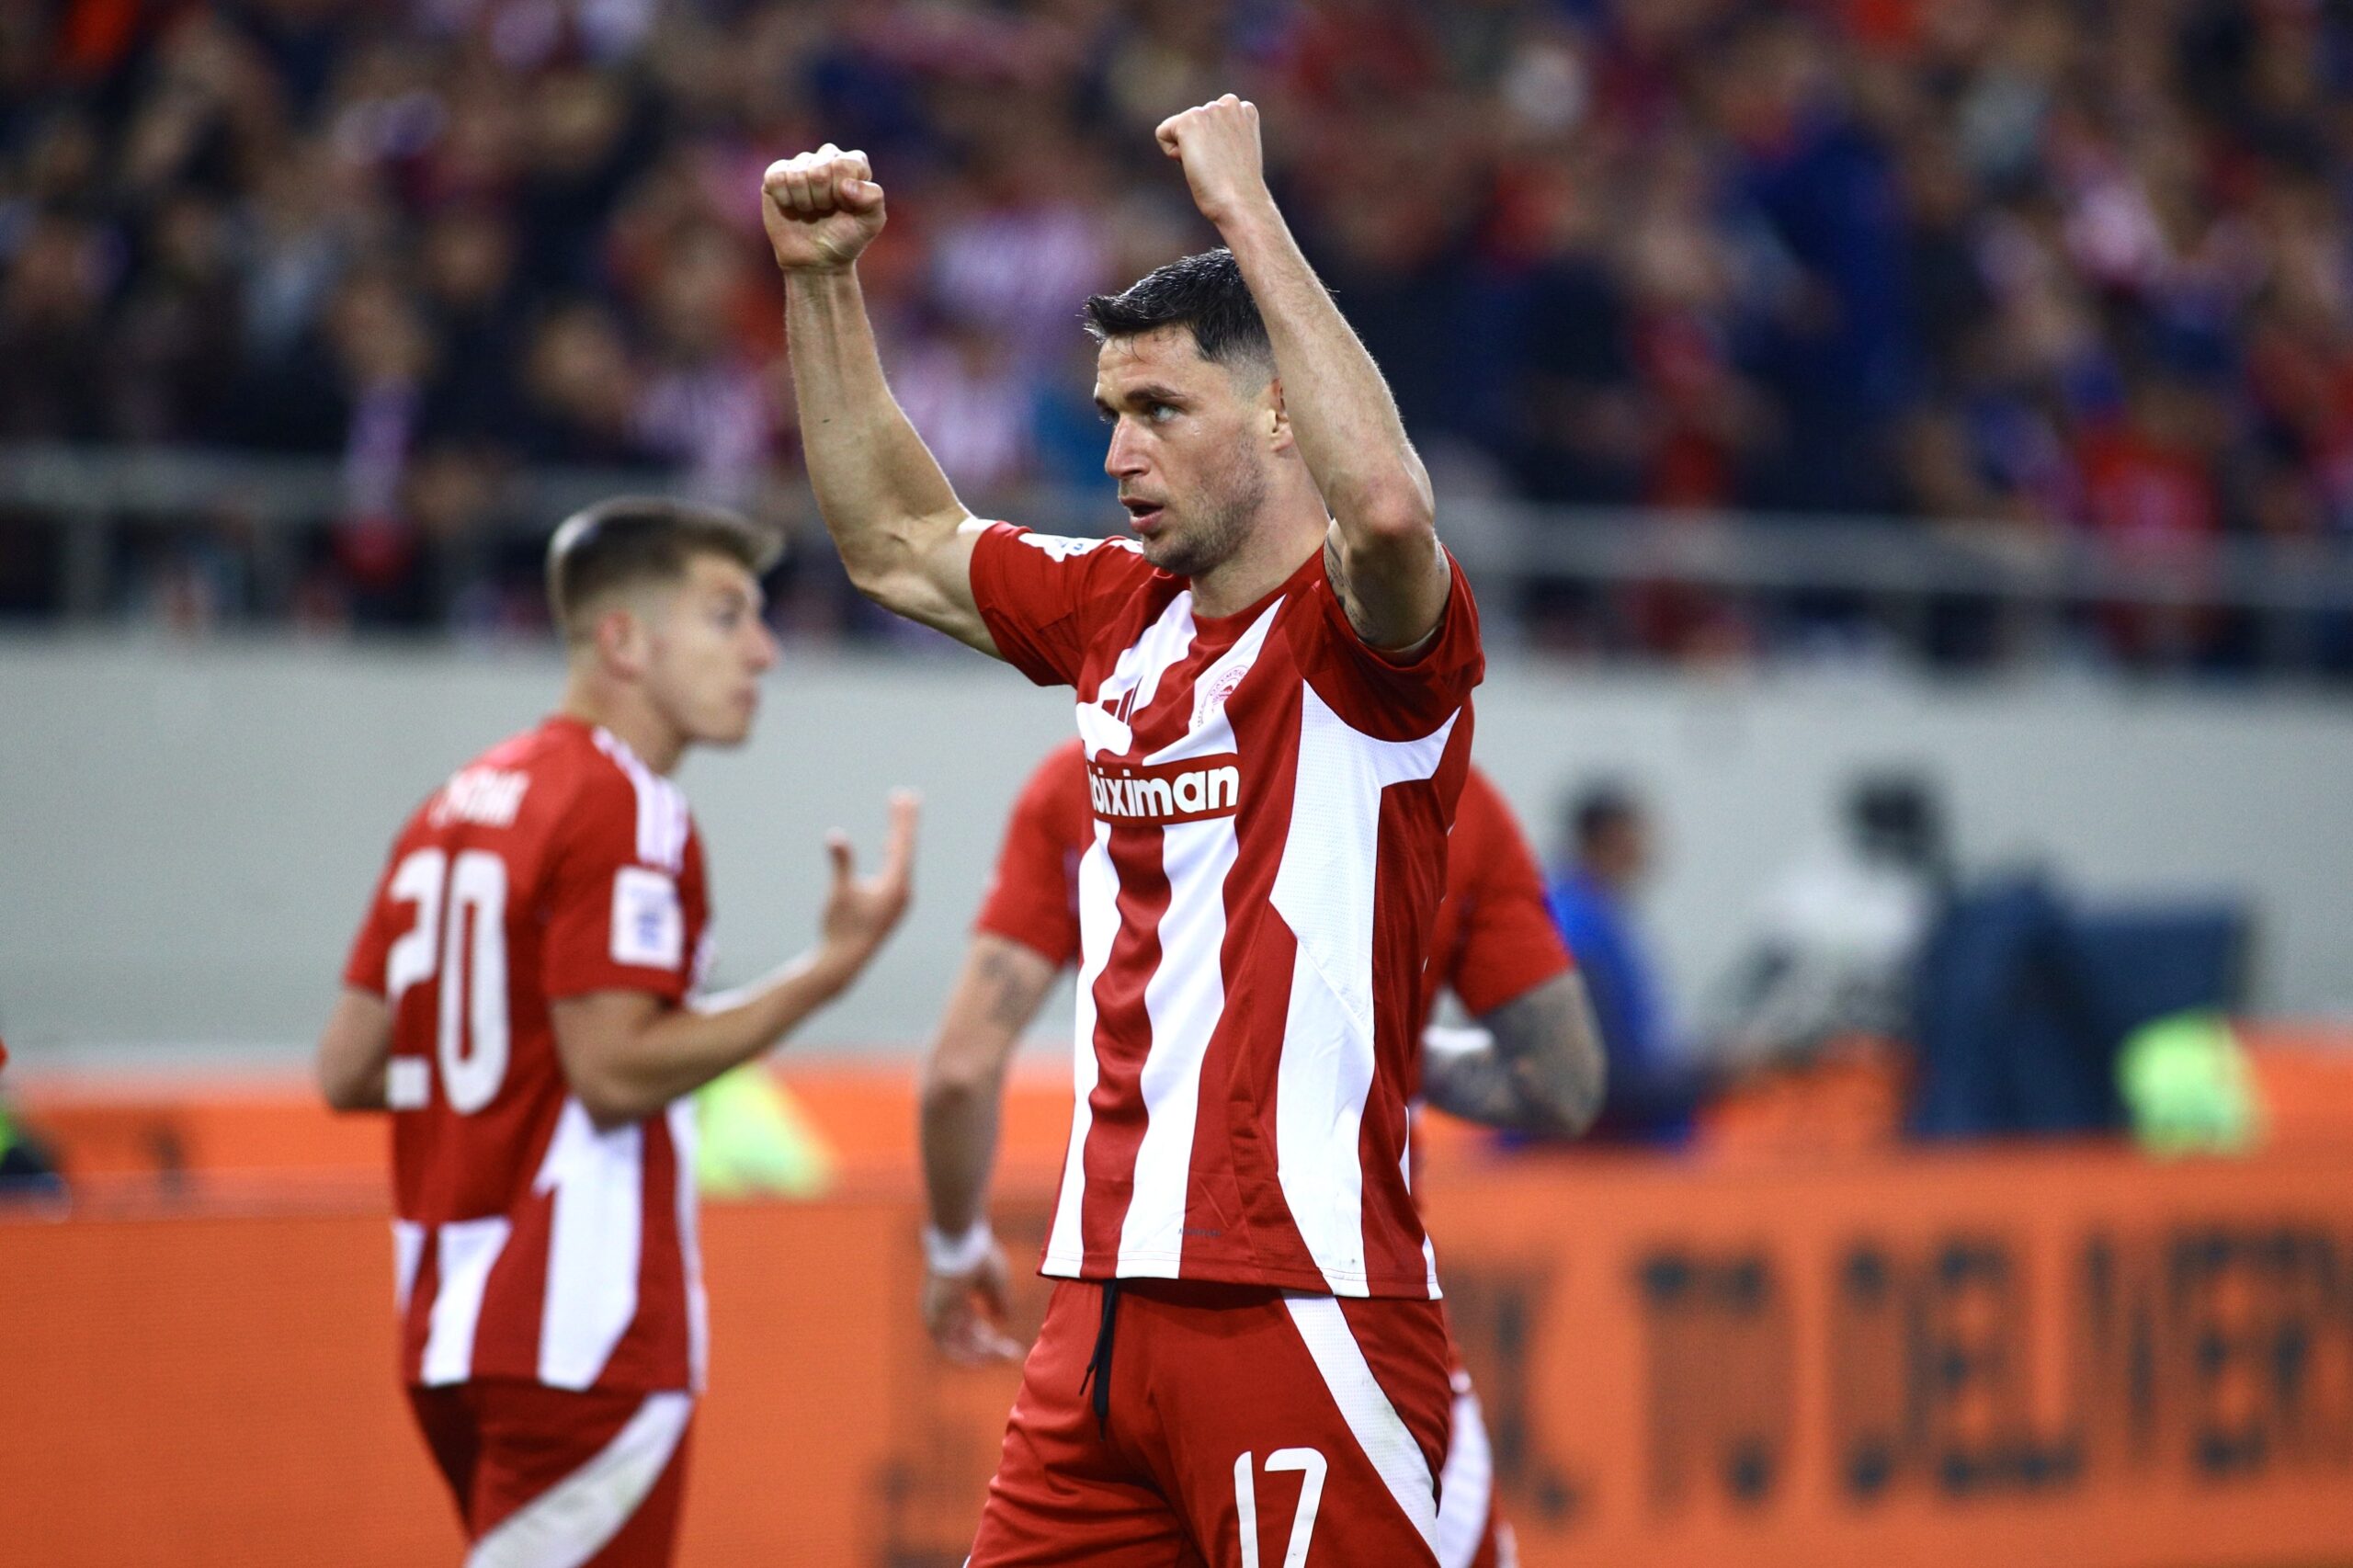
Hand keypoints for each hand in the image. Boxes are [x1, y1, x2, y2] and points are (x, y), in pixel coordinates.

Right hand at [761, 143, 886, 272]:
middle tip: (825, 210)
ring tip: (811, 210)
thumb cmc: (847, 238)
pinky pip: (776, 177)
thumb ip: (873, 199)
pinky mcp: (776, 174)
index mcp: (852, 163)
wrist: (818, 259)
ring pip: (797, 174)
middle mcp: (826, 158)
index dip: (842, 192)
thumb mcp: (871, 222)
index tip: (845, 207)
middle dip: (823, 199)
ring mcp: (800, 164)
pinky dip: (785, 199)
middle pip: (820, 169)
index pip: (845, 164)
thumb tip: (846, 185)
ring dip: (804, 201)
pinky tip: (792, 206)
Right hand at [815, 790, 916, 984]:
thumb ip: (841, 863)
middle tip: (908, 795)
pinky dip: (893, 853)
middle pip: (906, 847)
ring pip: (902, 859)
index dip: (903, 818)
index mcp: (896, 886)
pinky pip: (897, 870)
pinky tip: (888, 846)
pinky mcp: (890, 905)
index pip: (903, 844)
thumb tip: (835, 836)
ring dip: (899, 835)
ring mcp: (899, 899)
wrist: (843, 964)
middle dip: (904, 821)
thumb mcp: (839, 893)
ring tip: (901, 813)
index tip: (905, 795)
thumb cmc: (841, 928)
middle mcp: (903, 891)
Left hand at [923, 1241, 1024, 1365]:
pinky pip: (949, 1347)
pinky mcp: (935, 1319)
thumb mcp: (995, 1282)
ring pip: (958, 1346)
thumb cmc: (978, 1255)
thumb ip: (999, 1302)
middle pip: (967, 1339)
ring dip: (981, 1355)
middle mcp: (945, 1311)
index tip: (1013, 1349)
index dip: (992, 1341)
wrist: (961, 1241)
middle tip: (1013, 1356)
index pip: (973, 1328)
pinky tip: (988, 1356)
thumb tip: (1004, 1320)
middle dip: (990, 1351)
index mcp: (957, 1299)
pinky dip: (968, 1354)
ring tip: (1004, 1356)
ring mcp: (938, 1315)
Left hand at [1155, 93, 1271, 229]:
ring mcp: (1209, 110)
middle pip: (1193, 124)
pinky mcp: (1189, 121)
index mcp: (1244, 109)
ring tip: (1209, 165)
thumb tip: (1203, 138)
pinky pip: (1162, 134)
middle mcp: (1228, 103)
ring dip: (1188, 150)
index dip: (1213, 146)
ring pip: (1178, 129)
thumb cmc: (1239, 188)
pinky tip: (1194, 163)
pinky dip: (1171, 153)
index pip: (1210, 122)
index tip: (1228, 161)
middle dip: (1200, 146)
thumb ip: (1224, 134)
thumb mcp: (1237, 151)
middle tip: (1218, 166)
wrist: (1240, 201)